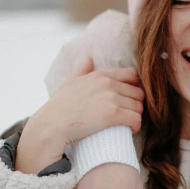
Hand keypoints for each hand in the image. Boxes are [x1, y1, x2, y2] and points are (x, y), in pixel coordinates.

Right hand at [16, 57, 144, 173]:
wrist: (51, 125)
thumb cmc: (59, 107)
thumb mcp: (70, 83)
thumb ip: (82, 70)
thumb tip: (88, 58)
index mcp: (100, 75)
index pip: (132, 75)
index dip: (134, 88)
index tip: (128, 100)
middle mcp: (107, 83)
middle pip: (139, 93)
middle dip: (136, 105)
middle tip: (128, 115)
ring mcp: (110, 97)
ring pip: (139, 107)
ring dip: (136, 117)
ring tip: (127, 124)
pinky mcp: (112, 114)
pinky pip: (136, 119)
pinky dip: (136, 126)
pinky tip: (130, 130)